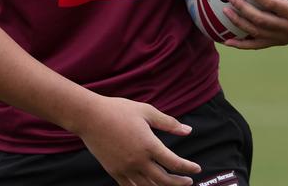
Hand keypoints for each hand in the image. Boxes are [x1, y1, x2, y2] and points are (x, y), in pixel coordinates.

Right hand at [74, 95, 200, 185]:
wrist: (90, 117)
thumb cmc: (118, 110)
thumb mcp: (146, 111)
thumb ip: (168, 123)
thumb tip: (188, 130)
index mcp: (149, 145)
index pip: (174, 163)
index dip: (188, 168)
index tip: (197, 168)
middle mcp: (138, 161)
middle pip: (164, 180)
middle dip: (179, 183)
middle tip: (188, 182)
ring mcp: (125, 169)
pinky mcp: (114, 172)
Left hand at [222, 0, 287, 49]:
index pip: (272, 4)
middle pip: (260, 20)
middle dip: (242, 8)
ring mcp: (284, 38)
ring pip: (257, 33)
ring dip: (239, 23)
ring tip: (224, 11)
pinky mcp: (280, 41)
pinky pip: (259, 45)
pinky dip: (243, 45)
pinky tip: (228, 41)